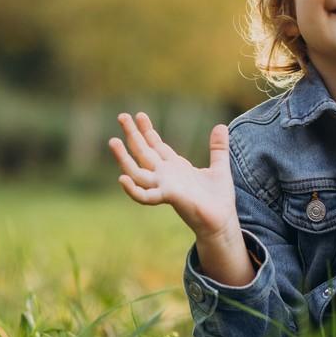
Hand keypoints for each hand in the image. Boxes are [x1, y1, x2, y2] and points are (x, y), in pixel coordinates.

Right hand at [107, 112, 238, 238]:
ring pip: (137, 171)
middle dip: (133, 135)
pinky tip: (122, 178)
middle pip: (144, 152)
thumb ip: (218, 147)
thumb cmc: (218, 198)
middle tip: (122, 116)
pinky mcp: (169, 197)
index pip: (156, 145)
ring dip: (124, 157)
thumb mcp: (220, 167)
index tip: (139, 115)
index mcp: (175, 167)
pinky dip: (133, 189)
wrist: (222, 221)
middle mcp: (166, 175)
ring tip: (113, 141)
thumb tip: (221, 125)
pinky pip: (146, 196)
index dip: (147, 130)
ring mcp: (164, 186)